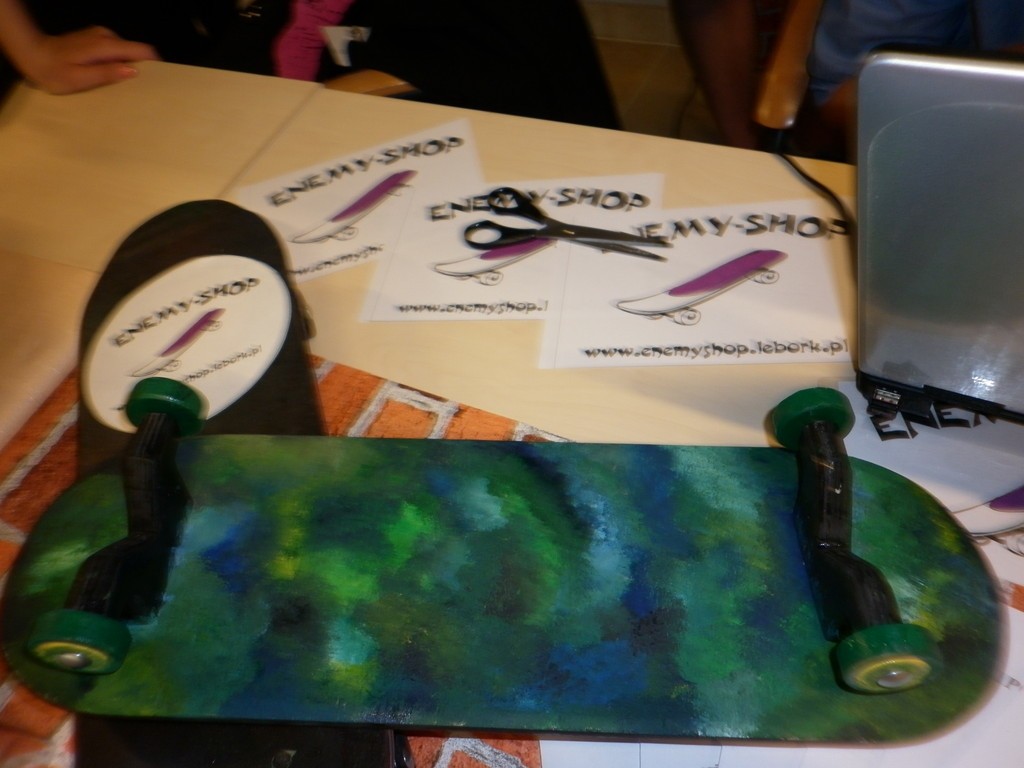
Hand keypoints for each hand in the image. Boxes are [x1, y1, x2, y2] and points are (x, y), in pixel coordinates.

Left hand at [21, 26, 158, 94]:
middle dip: (140, 68)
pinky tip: (107, 76)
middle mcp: (106, 36)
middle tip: (136, 90)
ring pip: (126, 52)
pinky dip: (116, 63)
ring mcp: (100, 35)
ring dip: (127, 66)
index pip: (143, 50)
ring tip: (120, 85)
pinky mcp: (95, 39)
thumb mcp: (79, 78)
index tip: (157, 82)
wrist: (31, 54)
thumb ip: (107, 73)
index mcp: (105, 45)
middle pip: (135, 51)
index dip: (154, 65)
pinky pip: (115, 51)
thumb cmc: (53, 72)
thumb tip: (134, 70)